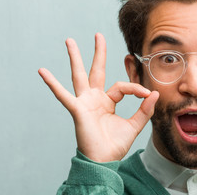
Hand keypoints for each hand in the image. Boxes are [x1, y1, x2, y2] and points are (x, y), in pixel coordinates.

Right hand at [38, 33, 158, 161]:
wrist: (104, 161)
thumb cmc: (115, 145)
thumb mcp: (134, 125)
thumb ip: (144, 109)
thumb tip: (154, 92)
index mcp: (107, 101)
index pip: (122, 86)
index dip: (135, 88)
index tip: (147, 95)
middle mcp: (94, 98)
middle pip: (96, 71)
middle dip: (98, 53)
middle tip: (99, 35)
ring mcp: (84, 102)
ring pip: (79, 76)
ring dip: (75, 58)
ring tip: (70, 41)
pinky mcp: (77, 110)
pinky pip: (63, 95)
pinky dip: (52, 84)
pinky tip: (42, 71)